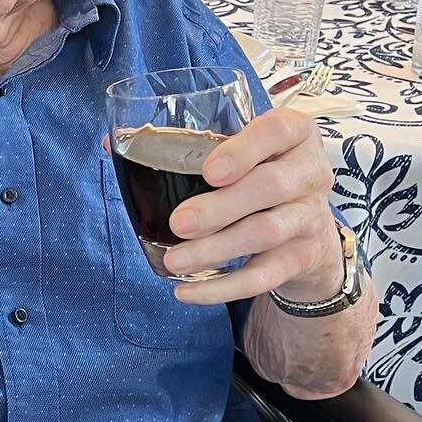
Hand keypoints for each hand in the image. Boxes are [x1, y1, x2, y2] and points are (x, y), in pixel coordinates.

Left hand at [163, 108, 342, 304]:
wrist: (307, 223)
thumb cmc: (257, 171)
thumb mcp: (237, 148)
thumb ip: (183, 142)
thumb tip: (111, 143)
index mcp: (293, 133)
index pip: (278, 130)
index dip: (244, 150)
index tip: (209, 171)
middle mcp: (310, 171)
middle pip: (271, 187)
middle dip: (221, 207)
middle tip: (179, 223)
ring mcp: (310, 216)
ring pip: (266, 232)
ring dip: (217, 248)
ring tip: (175, 260)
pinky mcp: (303, 256)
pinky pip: (266, 276)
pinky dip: (225, 287)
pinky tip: (188, 291)